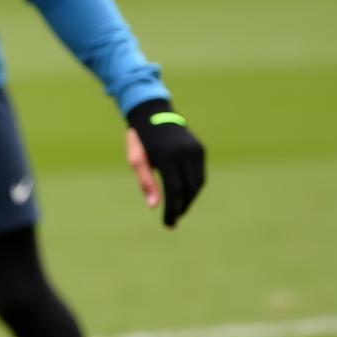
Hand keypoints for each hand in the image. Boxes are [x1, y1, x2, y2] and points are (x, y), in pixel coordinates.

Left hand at [125, 100, 204, 227]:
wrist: (152, 112)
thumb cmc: (140, 139)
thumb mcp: (136, 159)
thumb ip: (146, 182)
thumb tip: (154, 207)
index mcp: (166, 156)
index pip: (173, 191)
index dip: (172, 210)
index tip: (169, 224)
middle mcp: (184, 153)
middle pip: (188, 190)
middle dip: (182, 207)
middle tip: (173, 219)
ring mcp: (195, 150)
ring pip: (198, 183)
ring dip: (189, 199)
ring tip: (178, 208)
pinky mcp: (200, 148)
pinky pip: (200, 173)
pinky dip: (194, 186)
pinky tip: (184, 193)